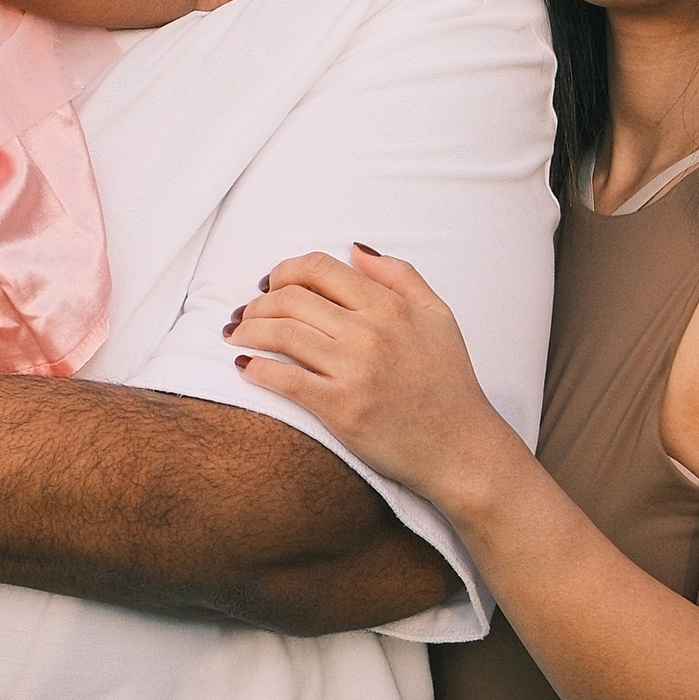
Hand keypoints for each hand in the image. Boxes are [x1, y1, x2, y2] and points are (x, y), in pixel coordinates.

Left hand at [226, 246, 516, 513]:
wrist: (462, 449)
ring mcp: (354, 371)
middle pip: (292, 298)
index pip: (319, 269)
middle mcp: (370, 333)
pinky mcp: (341, 409)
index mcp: (390, 306)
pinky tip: (245, 366)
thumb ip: (400, 275)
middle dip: (259, 301)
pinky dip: (256, 369)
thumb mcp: (439, 316)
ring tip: (236, 335)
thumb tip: (355, 250)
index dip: (285, 269)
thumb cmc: (450, 383)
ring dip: (249, 330)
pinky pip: (285, 380)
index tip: (270, 283)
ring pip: (282, 334)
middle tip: (246, 312)